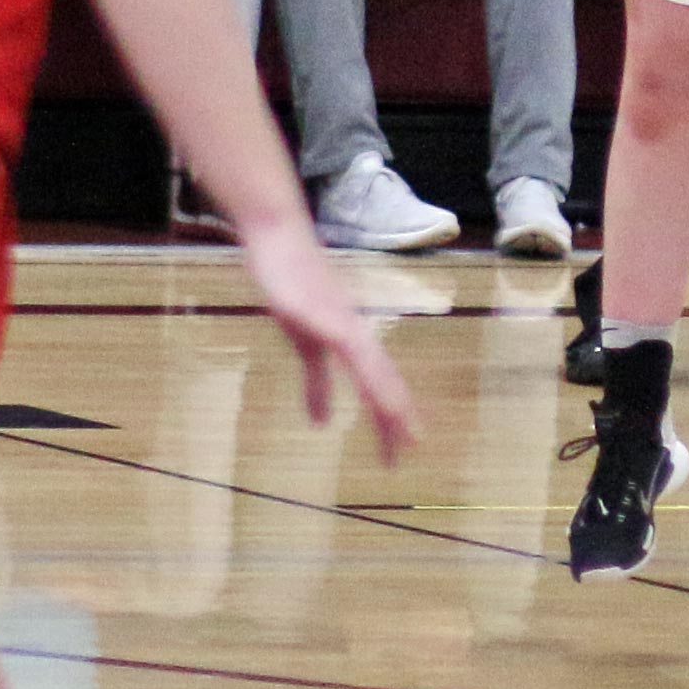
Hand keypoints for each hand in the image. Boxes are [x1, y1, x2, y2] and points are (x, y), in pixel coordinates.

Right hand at [236, 222, 419, 460]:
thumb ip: (316, 382)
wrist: (278, 237)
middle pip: (385, 381)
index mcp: (355, 343)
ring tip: (399, 429)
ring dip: (387, 399)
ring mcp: (342, 321)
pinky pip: (346, 346)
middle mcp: (358, 333)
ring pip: (373, 366)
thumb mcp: (303, 342)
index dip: (394, 416)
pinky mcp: (321, 311)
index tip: (404, 448)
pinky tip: (363, 385)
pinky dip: (359, 368)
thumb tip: (321, 423)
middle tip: (410, 451)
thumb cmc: (291, 284)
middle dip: (397, 417)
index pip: (382, 385)